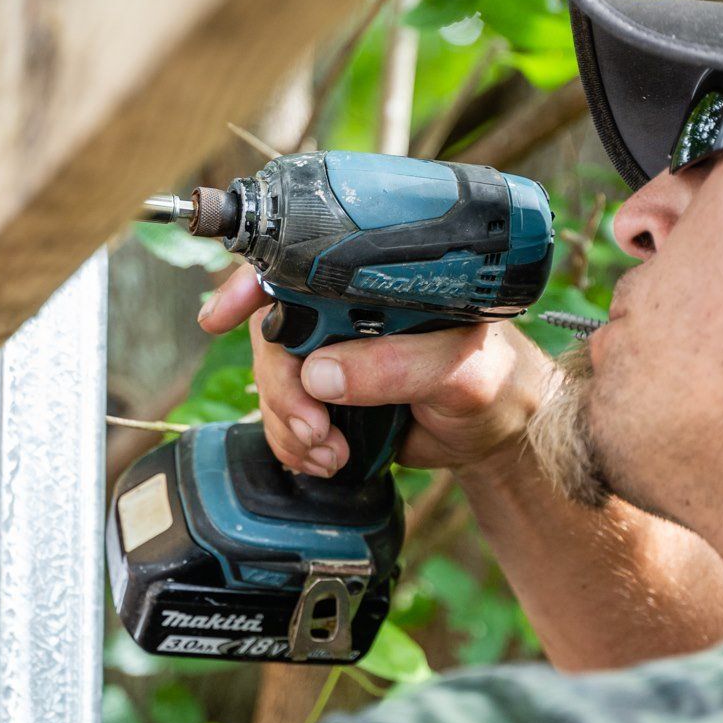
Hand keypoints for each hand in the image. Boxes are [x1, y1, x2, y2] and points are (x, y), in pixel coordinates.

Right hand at [198, 263, 553, 477]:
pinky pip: (284, 415)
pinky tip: (325, 458)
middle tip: (313, 427)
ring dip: (287, 423)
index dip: (251, 285)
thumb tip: (320, 374)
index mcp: (378, 283)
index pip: (301, 265)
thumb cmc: (495, 380)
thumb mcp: (458, 370)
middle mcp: (350, 309)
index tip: (220, 315)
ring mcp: (337, 353)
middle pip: (273, 333)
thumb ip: (397, 366)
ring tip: (329, 451)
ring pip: (274, 380)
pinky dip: (293, 443)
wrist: (501, 432)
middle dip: (280, 387)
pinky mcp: (332, 395)